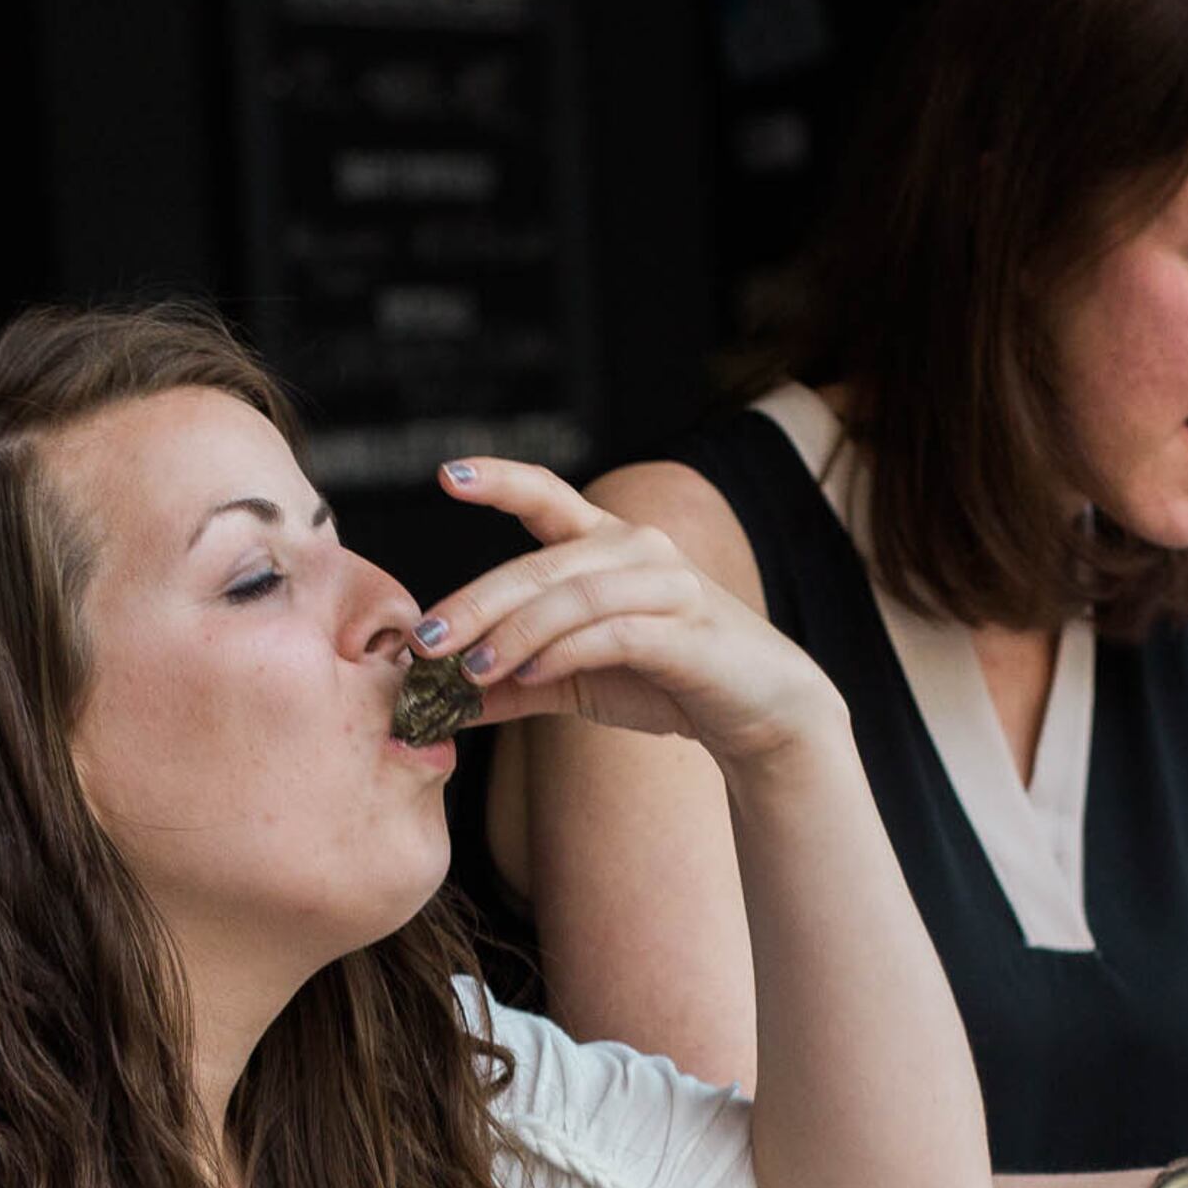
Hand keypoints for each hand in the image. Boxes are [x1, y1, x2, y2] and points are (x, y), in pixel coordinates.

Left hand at [410, 459, 844, 766]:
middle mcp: (637, 548)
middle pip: (540, 564)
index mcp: (607, 544)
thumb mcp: (571, 680)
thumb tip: (431, 698)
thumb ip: (508, 681)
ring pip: (573, 598)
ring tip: (471, 673)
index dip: (499, 479)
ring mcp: (668, 584)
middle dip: (476, 603)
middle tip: (426, 642)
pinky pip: (614, 633)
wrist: (761, 711)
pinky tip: (531, 675)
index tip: (446, 475)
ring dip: (514, 636)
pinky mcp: (688, 630)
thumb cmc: (664, 682)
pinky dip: (565, 652)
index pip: (547, 495)